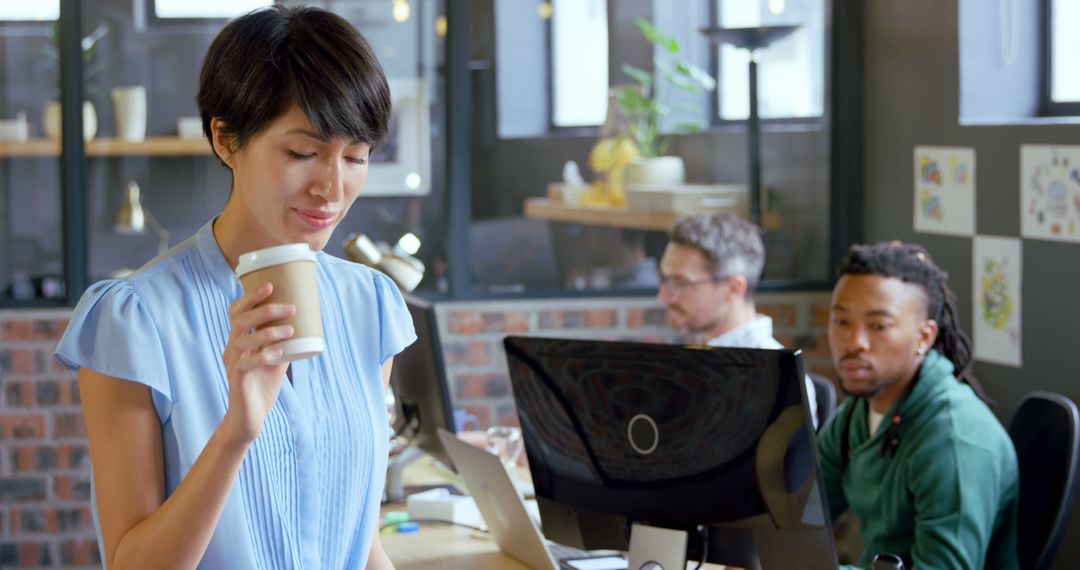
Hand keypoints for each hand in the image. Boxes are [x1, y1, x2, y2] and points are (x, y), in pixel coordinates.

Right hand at [220, 283, 294, 445]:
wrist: (249, 419)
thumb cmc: (261, 387)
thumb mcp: (277, 360)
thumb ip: (285, 343)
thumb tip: (305, 325)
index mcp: (239, 341)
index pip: (237, 313)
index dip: (251, 298)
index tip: (271, 286)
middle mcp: (232, 350)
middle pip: (239, 321)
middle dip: (265, 310)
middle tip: (290, 307)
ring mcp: (233, 365)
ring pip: (243, 340)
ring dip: (268, 332)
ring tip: (290, 329)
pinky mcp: (237, 381)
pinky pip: (246, 364)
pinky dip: (263, 355)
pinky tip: (279, 352)